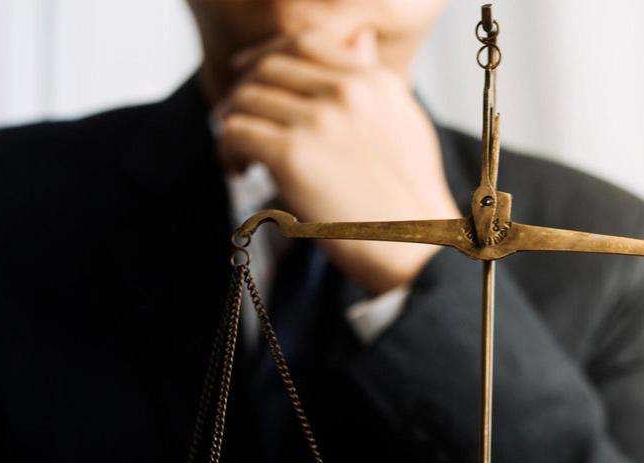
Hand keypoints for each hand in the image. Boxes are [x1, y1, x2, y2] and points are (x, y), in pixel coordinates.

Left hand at [215, 15, 456, 293]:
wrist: (415, 243)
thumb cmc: (408, 193)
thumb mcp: (403, 119)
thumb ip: (374, 77)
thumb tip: (358, 39)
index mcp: (372, 80)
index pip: (305, 42)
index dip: (266, 55)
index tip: (247, 74)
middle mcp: (346, 91)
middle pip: (267, 67)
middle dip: (243, 92)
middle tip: (237, 122)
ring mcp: (318, 120)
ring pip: (245, 99)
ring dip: (233, 125)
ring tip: (242, 156)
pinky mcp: (292, 154)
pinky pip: (235, 132)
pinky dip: (228, 150)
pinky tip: (241, 171)